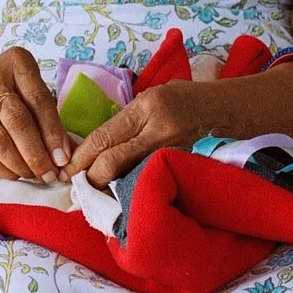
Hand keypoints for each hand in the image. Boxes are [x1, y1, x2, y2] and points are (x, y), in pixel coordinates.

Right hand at [0, 48, 70, 182]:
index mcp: (15, 63)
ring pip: (2, 142)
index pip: (40, 100)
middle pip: (20, 122)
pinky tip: (15, 174)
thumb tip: (66, 149)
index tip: (64, 157)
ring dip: (22, 165)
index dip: (54, 132)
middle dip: (39, 154)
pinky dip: (4, 169)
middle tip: (51, 174)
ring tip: (35, 176)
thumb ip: (40, 110)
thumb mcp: (16, 85)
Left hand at [67, 81, 214, 189]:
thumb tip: (94, 146)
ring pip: (128, 177)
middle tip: (78, 185)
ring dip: (108, 187)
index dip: (81, 157)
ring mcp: (172, 153)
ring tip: (95, 193)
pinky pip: (148, 181)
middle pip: (112, 162)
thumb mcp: (151, 98)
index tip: (66, 170)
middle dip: (90, 177)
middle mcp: (158, 131)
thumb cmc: (184, 99)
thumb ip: (125, 121)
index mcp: (147, 108)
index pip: (103, 137)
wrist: (225, 110)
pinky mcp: (180, 167)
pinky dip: (131, 189)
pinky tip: (121, 194)